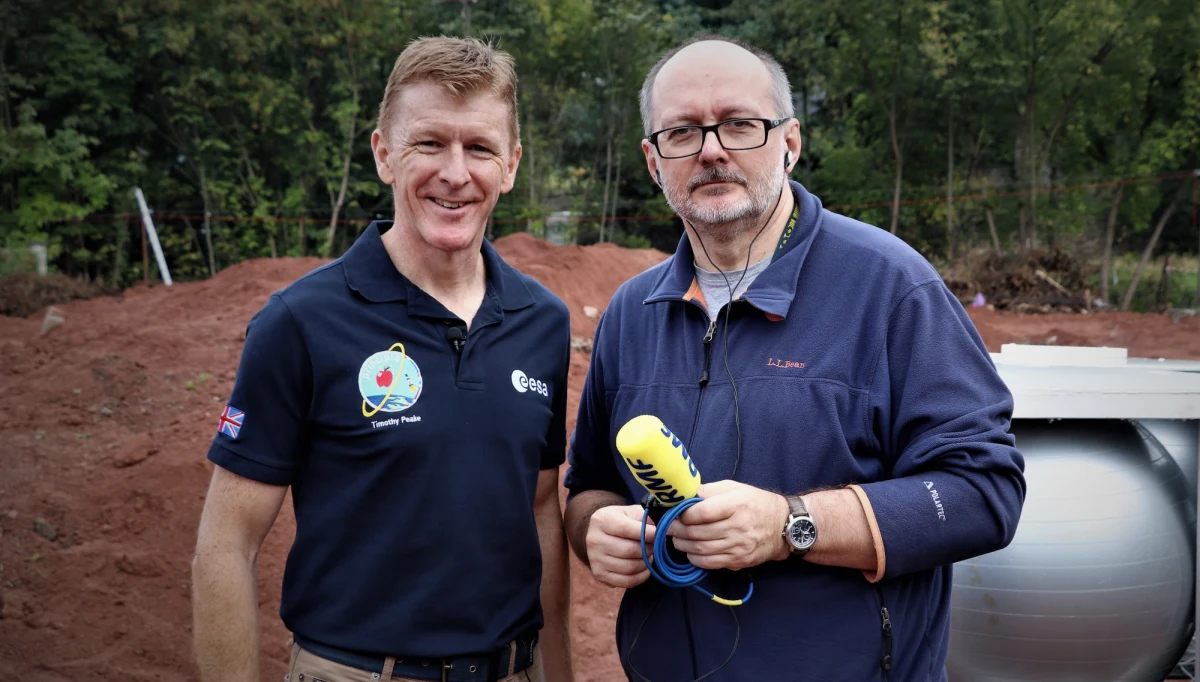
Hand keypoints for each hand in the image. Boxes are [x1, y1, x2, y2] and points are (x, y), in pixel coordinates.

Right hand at [585, 504, 655, 588]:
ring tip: (650, 555)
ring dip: (646, 563)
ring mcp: (595, 560)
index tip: (659, 534)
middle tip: (655, 546)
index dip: (646, 533)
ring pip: (629, 567)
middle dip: (648, 549)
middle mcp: (594, 540)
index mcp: (601, 520)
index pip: (626, 529)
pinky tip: (645, 568)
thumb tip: (663, 529)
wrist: (601, 534)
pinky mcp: (599, 575)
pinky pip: (626, 581)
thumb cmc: (620, 521)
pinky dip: (641, 576)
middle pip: (629, 550)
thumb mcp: (631, 512)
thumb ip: (645, 518)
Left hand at [669, 480, 789, 570]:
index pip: (702, 512)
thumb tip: (685, 496)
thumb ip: (709, 491)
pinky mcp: (739, 560)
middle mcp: (738, 527)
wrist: (783, 526)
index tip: (675, 513)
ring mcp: (739, 546)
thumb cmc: (755, 502)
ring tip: (676, 538)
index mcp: (736, 504)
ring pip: (701, 549)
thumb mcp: (734, 487)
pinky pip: (710, 563)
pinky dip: (695, 559)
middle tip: (668, 527)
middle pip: (698, 532)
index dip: (683, 514)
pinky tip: (690, 551)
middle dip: (677, 530)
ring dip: (682, 545)